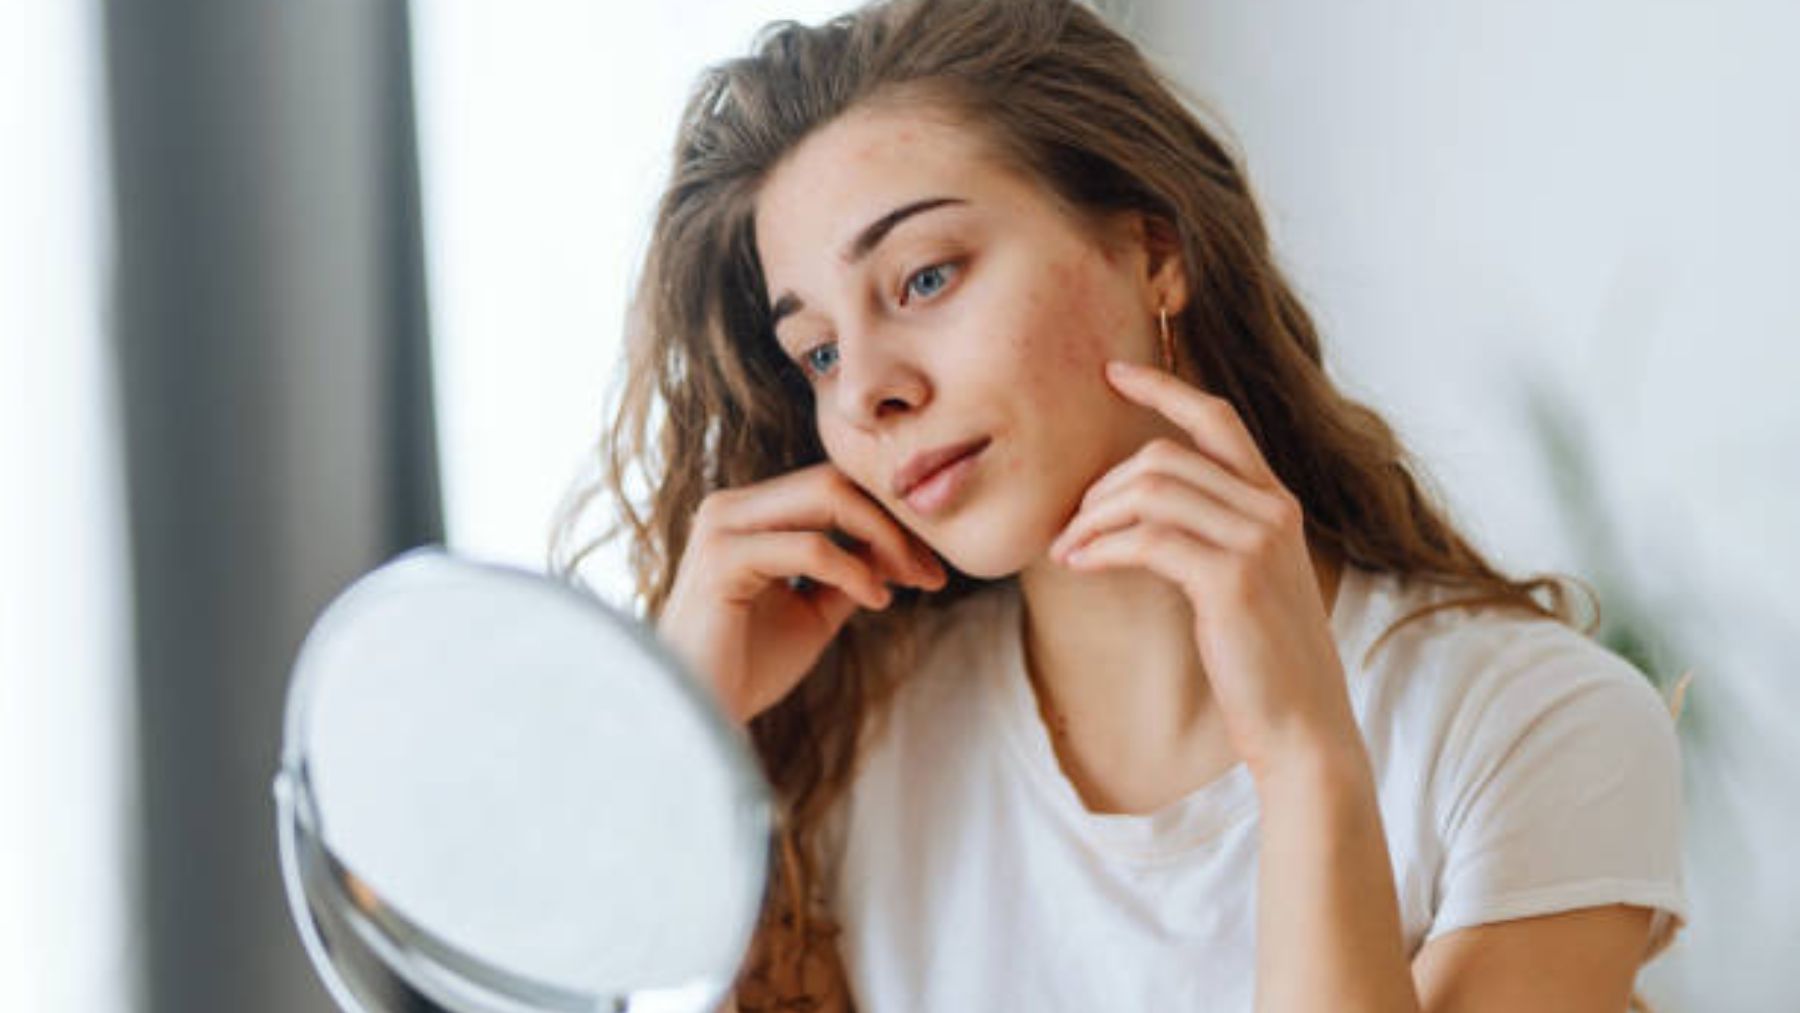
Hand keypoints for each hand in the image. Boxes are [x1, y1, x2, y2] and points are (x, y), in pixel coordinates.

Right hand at [656, 462, 946, 725]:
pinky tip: (878, 599)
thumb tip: (897, 547)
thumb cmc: (748, 669)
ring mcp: (721, 526)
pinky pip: (809, 546)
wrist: (700, 717)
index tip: (929, 564)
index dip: (886, 516)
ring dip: (883, 537)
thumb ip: (849, 571)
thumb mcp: (815, 612)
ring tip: (913, 580)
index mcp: (748, 515)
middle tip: (931, 571)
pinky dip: (853, 569)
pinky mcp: (721, 557)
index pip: (830, 487)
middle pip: (834, 481)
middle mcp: (730, 507)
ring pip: (826, 497)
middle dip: (892, 521)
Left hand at [1045, 359, 1356, 775]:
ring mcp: (1256, 543)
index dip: (1163, 388)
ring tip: (1067, 549)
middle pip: (1164, 457)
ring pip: (1150, 493)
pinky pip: (1147, 539)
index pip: (1217, 420)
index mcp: (1276, 502)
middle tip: (1071, 525)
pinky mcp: (1231, 580)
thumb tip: (1139, 511)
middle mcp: (1271, 511)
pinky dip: (1101, 548)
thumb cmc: (1263, 660)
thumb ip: (1212, 535)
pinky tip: (1081, 566)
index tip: (1113, 372)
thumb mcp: (1246, 581)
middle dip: (1103, 485)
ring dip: (1093, 518)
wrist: (1303, 724)